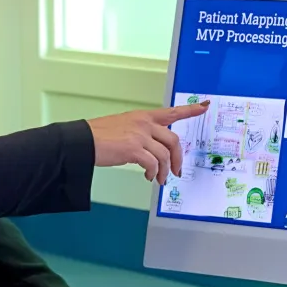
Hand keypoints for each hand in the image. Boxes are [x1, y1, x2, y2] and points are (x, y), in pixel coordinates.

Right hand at [86, 102, 209, 183]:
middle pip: (173, 140)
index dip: (190, 110)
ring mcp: (139, 135)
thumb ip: (140, 133)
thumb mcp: (123, 126)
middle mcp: (144, 123)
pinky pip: (153, 163)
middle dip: (178, 158)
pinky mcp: (134, 149)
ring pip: (164, 155)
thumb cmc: (98, 135)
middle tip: (176, 170)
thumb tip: (150, 150)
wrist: (82, 141)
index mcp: (142, 116)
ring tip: (158, 179)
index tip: (204, 107)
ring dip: (164, 170)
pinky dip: (153, 172)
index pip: (171, 112)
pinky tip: (148, 176)